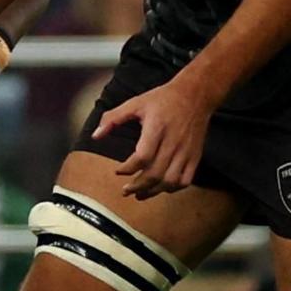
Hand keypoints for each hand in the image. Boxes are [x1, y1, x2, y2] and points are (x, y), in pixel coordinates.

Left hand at [96, 67, 217, 194]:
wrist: (194, 96)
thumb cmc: (162, 99)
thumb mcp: (135, 103)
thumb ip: (113, 118)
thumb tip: (95, 136)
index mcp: (156, 128)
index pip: (143, 156)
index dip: (129, 168)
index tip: (118, 171)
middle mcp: (172, 142)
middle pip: (155, 173)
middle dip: (138, 186)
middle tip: (125, 190)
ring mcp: (186, 151)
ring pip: (170, 181)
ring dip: (154, 191)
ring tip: (140, 194)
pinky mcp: (195, 156)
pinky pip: (185, 180)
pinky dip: (172, 188)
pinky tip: (161, 188)